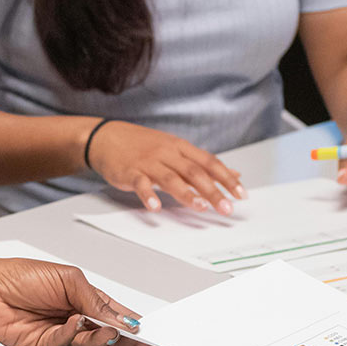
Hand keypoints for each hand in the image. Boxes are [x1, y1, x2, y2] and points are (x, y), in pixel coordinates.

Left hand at [0, 259, 165, 345]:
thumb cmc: (23, 276)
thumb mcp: (68, 279)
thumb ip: (95, 300)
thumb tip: (120, 319)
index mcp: (85, 300)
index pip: (116, 316)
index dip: (136, 325)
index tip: (156, 333)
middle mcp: (76, 320)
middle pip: (110, 337)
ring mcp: (62, 335)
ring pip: (91, 344)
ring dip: (102, 338)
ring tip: (111, 331)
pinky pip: (65, 345)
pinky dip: (72, 334)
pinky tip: (73, 323)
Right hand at [87, 121, 244, 214]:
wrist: (106, 137)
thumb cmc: (142, 145)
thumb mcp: (175, 150)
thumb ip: (202, 164)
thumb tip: (233, 174)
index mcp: (180, 147)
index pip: (209, 162)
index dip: (226, 178)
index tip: (240, 194)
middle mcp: (166, 153)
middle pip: (194, 172)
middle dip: (212, 190)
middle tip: (226, 208)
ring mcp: (147, 162)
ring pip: (170, 178)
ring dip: (186, 193)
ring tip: (200, 207)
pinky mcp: (129, 172)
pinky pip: (140, 183)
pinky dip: (148, 195)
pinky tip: (155, 207)